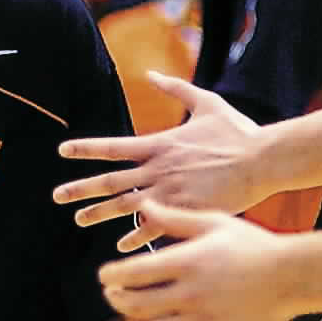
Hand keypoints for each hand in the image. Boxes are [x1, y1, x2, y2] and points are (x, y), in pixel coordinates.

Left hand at [56, 73, 271, 224]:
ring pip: (126, 206)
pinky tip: (120, 246)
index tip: (62, 150)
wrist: (264, 160)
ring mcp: (171, 192)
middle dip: (81, 188)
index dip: (85, 148)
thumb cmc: (238, 131)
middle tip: (57, 196)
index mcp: (160, 144)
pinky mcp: (187, 211)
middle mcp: (160, 169)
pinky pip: (154, 227)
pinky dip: (135, 236)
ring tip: (79, 220)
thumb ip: (175, 88)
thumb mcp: (205, 102)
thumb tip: (150, 74)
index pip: (113, 146)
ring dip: (100, 214)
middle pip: (111, 181)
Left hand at [98, 202, 299, 320]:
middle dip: (116, 299)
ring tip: (135, 311)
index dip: (110, 277)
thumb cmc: (253, 245)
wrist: (292, 276)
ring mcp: (202, 320)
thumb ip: (174, 218)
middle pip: (134, 305)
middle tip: (114, 294)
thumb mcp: (213, 222)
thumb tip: (144, 206)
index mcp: (186, 262)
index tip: (105, 276)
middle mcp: (190, 293)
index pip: (131, 274)